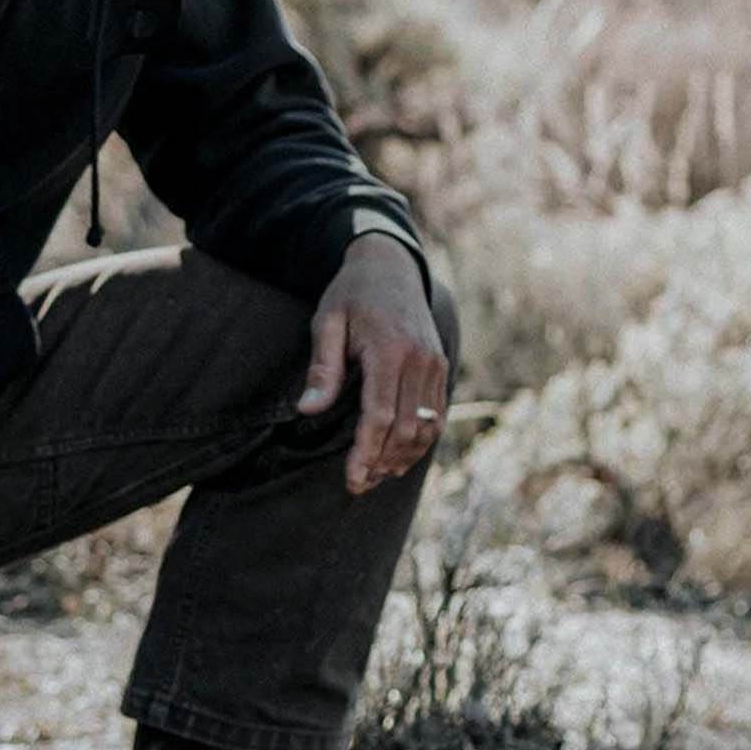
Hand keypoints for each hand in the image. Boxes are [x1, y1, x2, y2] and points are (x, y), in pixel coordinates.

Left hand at [297, 234, 446, 494]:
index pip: (380, 416)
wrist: (392, 265)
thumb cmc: (352, 293)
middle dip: (382, 463)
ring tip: (377, 475)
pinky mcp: (442, 368)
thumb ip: (322, 367)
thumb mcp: (327, 322)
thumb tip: (308, 410)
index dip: (366, 453)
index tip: (352, 480)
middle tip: (359, 484)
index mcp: (389, 350)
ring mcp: (436, 365)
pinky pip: (437, 415)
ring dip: (403, 457)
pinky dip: (421, 441)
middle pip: (405, 429)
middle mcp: (419, 360)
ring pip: (426, 427)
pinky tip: (399, 456)